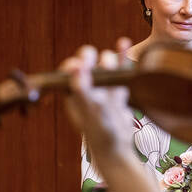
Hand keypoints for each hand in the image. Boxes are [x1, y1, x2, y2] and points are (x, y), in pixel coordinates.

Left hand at [60, 38, 133, 159]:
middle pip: (86, 62)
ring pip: (104, 64)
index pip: (69, 70)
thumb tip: (77, 67)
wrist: (118, 148)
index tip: (82, 63)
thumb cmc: (100, 132)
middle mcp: (86, 88)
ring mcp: (102, 88)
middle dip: (91, 58)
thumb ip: (82, 90)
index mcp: (72, 92)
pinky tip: (123, 42)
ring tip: (112, 65)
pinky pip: (120, 69)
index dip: (74, 63)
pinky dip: (121, 56)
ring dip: (108, 60)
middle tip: (96, 60)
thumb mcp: (90, 112)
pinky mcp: (117, 90)